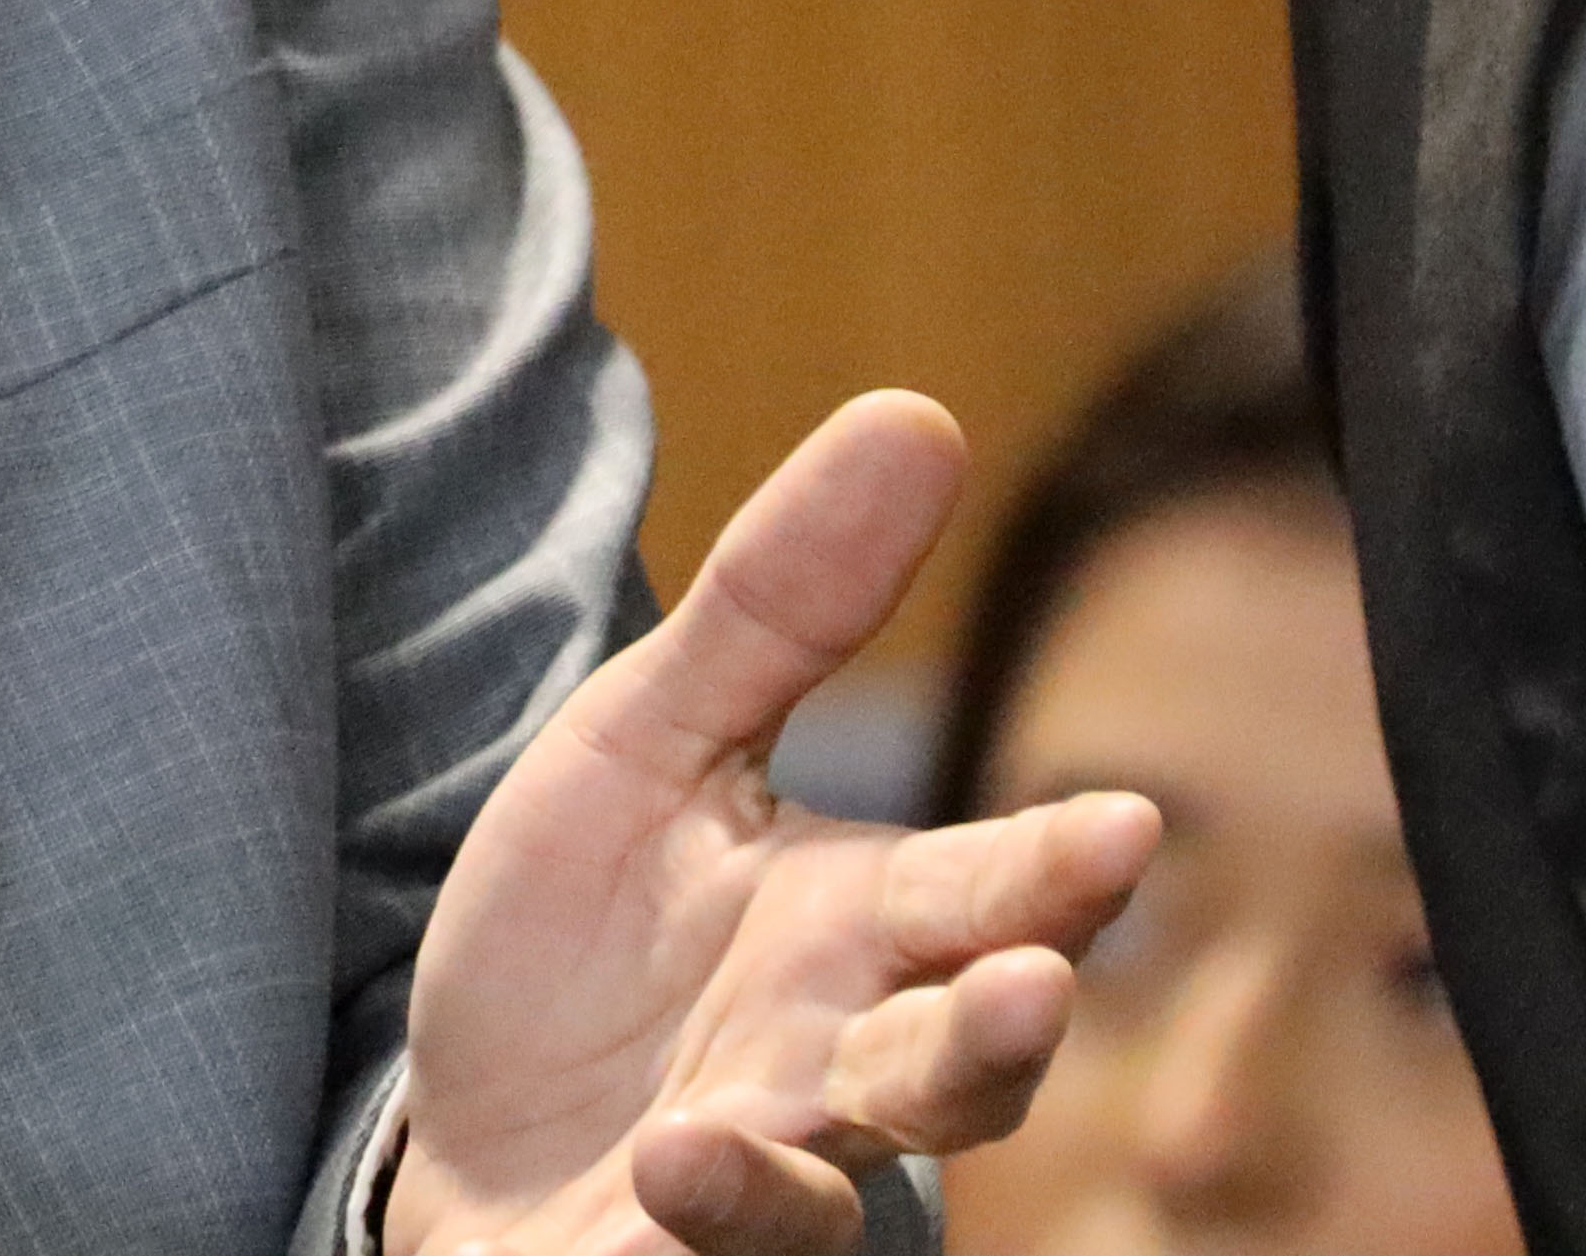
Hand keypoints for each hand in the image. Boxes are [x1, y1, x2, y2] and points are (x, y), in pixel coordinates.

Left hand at [386, 392, 1162, 1255]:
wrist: (461, 1145)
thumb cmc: (585, 946)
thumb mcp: (651, 746)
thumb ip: (778, 607)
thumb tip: (918, 412)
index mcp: (861, 931)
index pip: (985, 894)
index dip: (1055, 874)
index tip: (1125, 830)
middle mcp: (839, 1068)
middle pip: (958, 1059)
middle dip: (999, 1027)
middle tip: (1031, 982)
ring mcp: (763, 1183)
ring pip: (853, 1188)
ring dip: (846, 1156)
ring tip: (806, 1108)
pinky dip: (709, 1226)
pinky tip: (669, 1171)